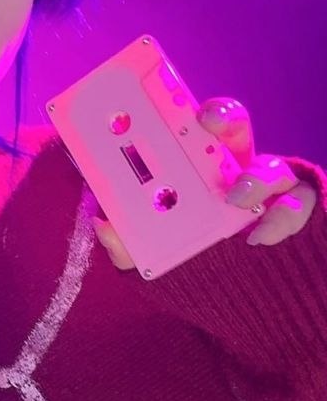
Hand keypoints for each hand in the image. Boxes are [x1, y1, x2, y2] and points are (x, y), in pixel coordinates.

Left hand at [92, 97, 317, 270]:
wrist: (235, 301)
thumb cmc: (191, 262)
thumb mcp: (151, 253)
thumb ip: (124, 243)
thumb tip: (103, 222)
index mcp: (198, 167)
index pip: (192, 127)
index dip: (180, 108)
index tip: (170, 99)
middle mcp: (236, 169)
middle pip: (237, 131)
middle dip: (224, 120)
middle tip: (207, 123)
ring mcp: (269, 193)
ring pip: (273, 168)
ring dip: (256, 178)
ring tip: (236, 198)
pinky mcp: (294, 217)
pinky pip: (297, 207)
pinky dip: (282, 219)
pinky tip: (260, 238)